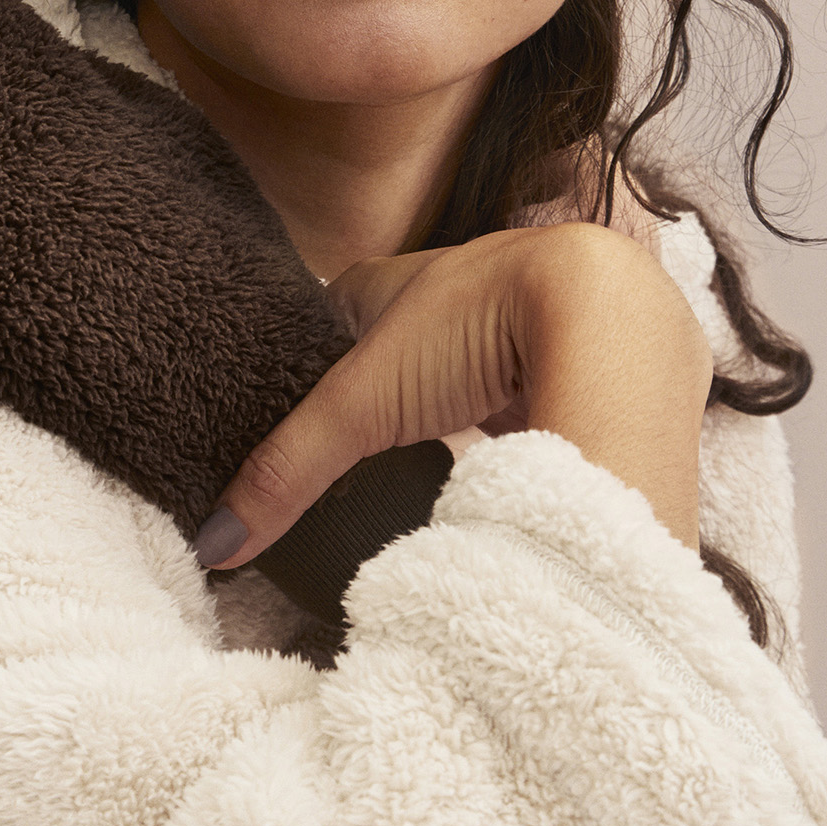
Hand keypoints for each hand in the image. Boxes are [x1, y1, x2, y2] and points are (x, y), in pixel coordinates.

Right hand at [196, 223, 712, 566]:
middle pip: (405, 342)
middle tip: (356, 445)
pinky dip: (514, 422)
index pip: (335, 310)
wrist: (614, 321)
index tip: (286, 399)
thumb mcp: (367, 405)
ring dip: (454, 404)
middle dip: (385, 385)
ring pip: (473, 366)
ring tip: (424, 461)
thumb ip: (289, 473)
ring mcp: (530, 320)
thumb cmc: (484, 325)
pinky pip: (533, 390)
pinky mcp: (586, 359)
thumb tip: (212, 547)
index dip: (310, 352)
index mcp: (401, 278)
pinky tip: (507, 459)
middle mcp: (466, 286)